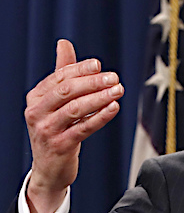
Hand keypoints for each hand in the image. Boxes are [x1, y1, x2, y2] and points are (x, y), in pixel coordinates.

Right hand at [25, 39, 123, 212]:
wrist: (49, 169)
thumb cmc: (56, 130)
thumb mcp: (55, 102)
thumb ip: (62, 73)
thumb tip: (64, 43)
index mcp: (36, 98)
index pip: (60, 77)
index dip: (80, 69)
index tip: (99, 65)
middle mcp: (37, 112)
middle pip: (67, 91)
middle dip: (92, 82)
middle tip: (114, 77)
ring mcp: (47, 130)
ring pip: (76, 109)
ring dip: (99, 98)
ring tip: (118, 90)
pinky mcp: (60, 146)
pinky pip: (83, 128)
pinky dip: (100, 117)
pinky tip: (114, 108)